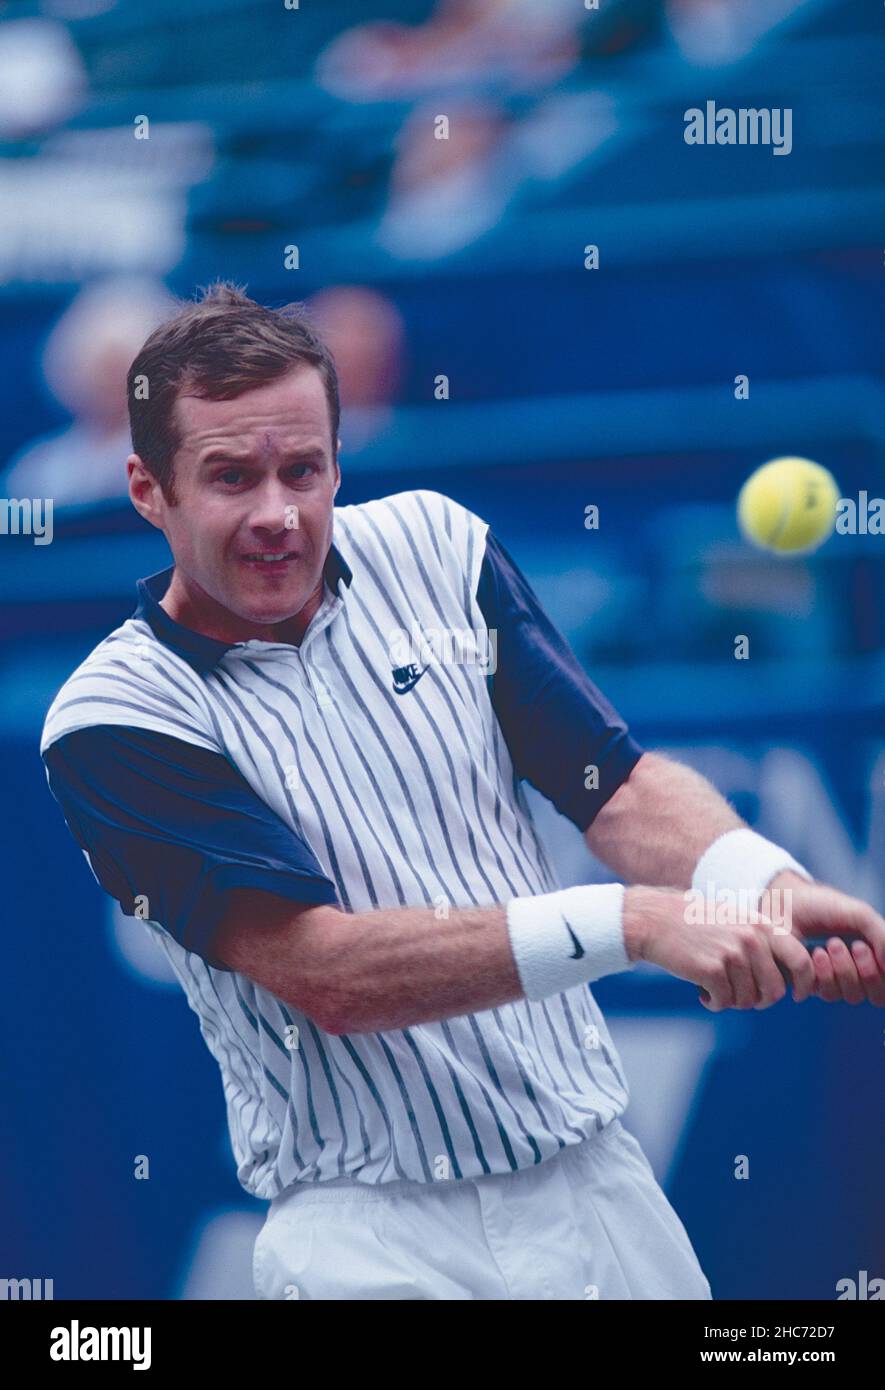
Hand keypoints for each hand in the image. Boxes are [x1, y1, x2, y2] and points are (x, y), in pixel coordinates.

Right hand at [623, 885, 816, 1011]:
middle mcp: (752, 938)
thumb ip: (762, 943)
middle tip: (739, 996)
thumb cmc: (695, 924)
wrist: (654, 919)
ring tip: (714, 987)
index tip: (797, 995)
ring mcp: (732, 953)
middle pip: (774, 991)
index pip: (801, 960)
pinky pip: (723, 1002)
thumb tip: (785, 981)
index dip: (804, 983)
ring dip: (731, 1001)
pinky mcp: (712, 969)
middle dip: (759, 1000)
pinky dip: (713, 1003)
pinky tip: (701, 992)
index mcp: (762, 925)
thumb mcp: (736, 921)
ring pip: (747, 1000)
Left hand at [766, 871, 884, 1005]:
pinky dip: (825, 974)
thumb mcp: (860, 914)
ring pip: (851, 996)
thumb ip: (882, 936)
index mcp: (872, 955)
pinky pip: (827, 993)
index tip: (866, 947)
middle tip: (856, 946)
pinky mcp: (811, 984)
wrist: (786, 903)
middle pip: (876, 996)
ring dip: (845, 970)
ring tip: (832, 944)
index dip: (882, 974)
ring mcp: (834, 980)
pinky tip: (816, 953)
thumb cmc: (823, 906)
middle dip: (867, 972)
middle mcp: (856, 971)